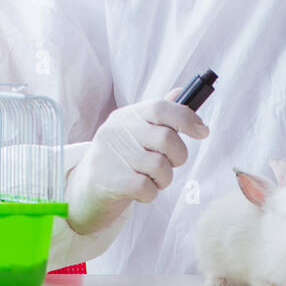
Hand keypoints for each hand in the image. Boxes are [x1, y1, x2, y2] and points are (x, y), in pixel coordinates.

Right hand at [65, 91, 209, 234]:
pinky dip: (151, 193)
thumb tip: (183, 92)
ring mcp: (109, 155)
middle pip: (166, 138)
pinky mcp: (107, 180)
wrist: (82, 192)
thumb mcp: (135, 134)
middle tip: (171, 165)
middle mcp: (116, 131)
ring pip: (160, 166)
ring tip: (152, 180)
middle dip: (178, 156)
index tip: (203, 131)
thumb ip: (159, 116)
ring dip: (164, 179)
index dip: (187, 118)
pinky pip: (146, 187)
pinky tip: (141, 192)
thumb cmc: (118, 161)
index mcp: (126, 116)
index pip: (161, 107)